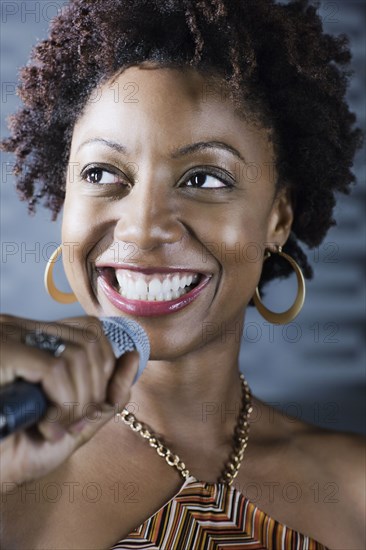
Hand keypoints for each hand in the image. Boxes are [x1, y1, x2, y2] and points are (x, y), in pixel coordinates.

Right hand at [0, 314, 138, 491]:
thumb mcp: (77, 422)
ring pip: (78, 354)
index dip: (104, 367)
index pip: (91, 330)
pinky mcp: (2, 352)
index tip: (91, 405)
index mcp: (37, 339)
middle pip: (92, 341)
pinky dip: (62, 401)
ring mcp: (9, 337)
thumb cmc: (22, 449)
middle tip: (71, 422)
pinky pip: (55, 369)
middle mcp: (22, 330)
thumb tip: (132, 357)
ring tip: (54, 426)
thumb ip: (108, 394)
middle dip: (95, 389)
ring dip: (78, 401)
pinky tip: (46, 424)